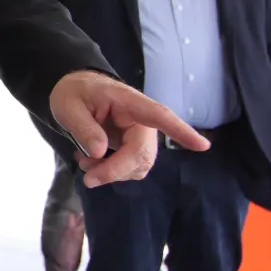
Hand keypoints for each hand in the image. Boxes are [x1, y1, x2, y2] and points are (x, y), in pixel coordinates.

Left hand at [49, 71, 209, 187]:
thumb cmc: (74, 93)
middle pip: (143, 152)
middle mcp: (140, 120)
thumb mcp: (68, 106)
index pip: (159, 115)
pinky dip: (113, 172)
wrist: (74, 92)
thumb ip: (82, 128)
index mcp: (129, 102)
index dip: (180, 131)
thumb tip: (99, 152)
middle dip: (117, 170)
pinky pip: (131, 168)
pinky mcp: (133, 147)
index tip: (203, 145)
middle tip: (88, 179)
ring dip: (113, 173)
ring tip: (85, 164)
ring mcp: (139, 135)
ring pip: (139, 165)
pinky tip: (93, 164)